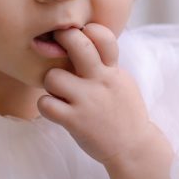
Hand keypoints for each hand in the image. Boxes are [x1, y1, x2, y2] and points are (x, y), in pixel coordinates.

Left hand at [37, 24, 148, 162]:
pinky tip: (55, 109)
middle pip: (76, 44)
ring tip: (58, 91)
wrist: (133, 148)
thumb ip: (104, 63)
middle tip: (55, 48)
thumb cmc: (123, 112)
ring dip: (50, 82)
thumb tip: (83, 41)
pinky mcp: (75, 121)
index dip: (87, 30)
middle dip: (61, 40)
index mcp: (113, 70)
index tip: (81, 36)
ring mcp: (87, 101)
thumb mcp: (121, 81)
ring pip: (53, 76)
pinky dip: (46, 105)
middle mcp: (100, 81)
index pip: (102, 35)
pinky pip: (45, 104)